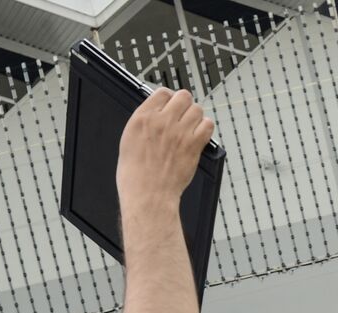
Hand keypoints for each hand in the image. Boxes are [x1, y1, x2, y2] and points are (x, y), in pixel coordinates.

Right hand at [116, 88, 215, 212]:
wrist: (148, 194)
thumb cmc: (136, 174)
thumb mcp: (129, 140)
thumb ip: (144, 123)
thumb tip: (154, 114)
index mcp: (143, 118)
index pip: (162, 92)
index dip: (169, 98)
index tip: (171, 105)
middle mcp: (162, 122)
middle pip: (183, 96)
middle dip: (184, 104)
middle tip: (183, 115)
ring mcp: (179, 133)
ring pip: (197, 109)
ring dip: (196, 116)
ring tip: (191, 127)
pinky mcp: (193, 145)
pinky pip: (208, 125)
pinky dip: (206, 128)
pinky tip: (199, 135)